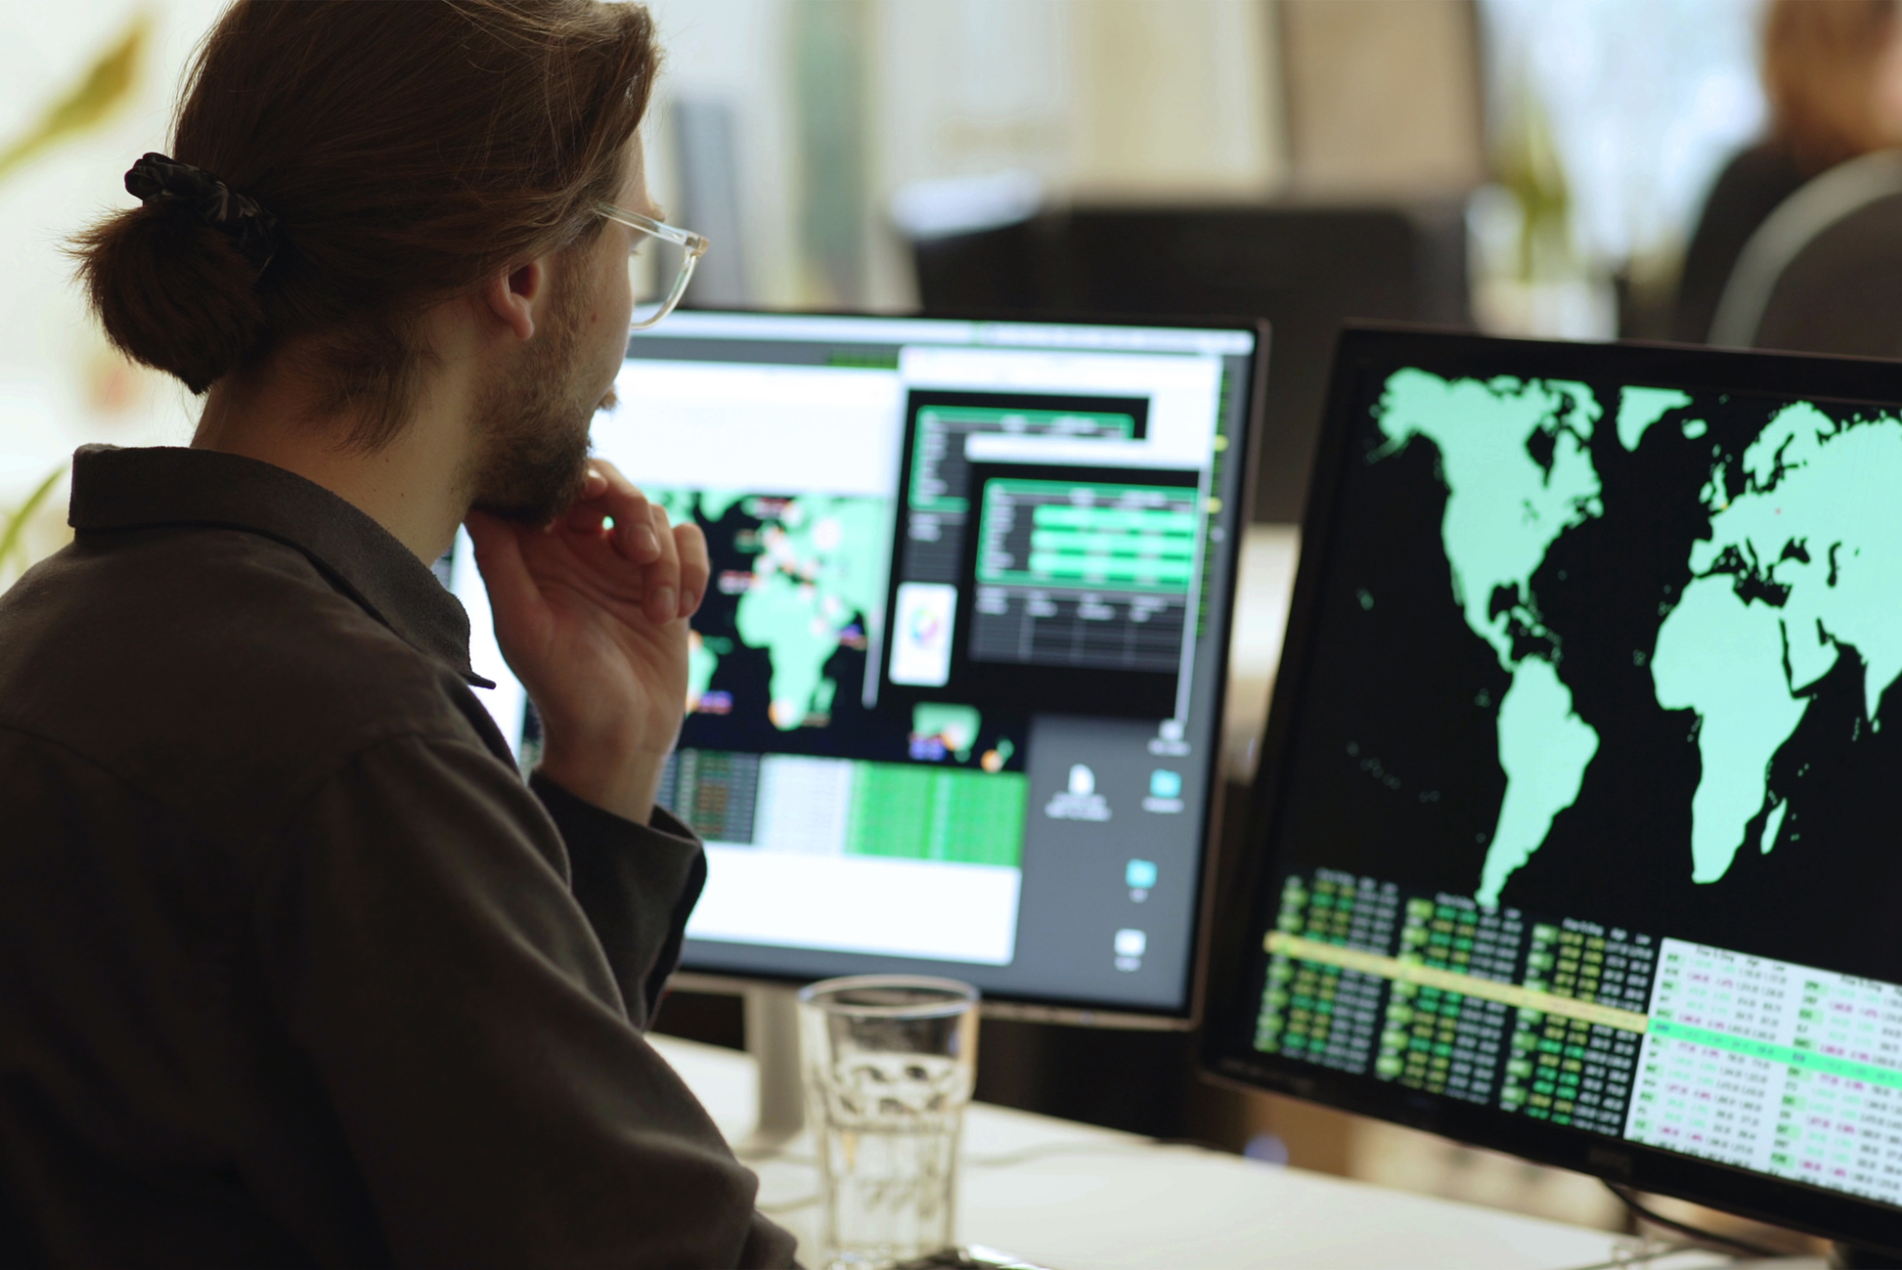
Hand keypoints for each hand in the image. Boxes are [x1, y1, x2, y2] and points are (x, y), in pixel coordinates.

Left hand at [465, 462, 708, 822]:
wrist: (620, 738)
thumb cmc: (562, 688)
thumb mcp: (523, 626)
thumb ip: (500, 560)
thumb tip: (479, 499)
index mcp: (539, 552)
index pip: (555, 485)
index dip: (573, 478)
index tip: (584, 502)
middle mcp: (581, 549)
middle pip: (611, 484)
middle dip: (631, 509)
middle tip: (639, 551)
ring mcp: (627, 564)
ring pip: (656, 516)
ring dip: (666, 561)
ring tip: (658, 613)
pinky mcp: (669, 581)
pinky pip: (690, 542)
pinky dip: (693, 570)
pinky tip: (678, 612)